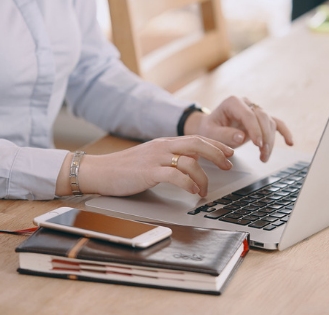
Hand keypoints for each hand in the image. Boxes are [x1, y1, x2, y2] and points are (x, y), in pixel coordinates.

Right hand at [56, 136, 233, 197]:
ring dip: (203, 177)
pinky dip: (188, 184)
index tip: (228, 152)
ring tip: (204, 190)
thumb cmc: (123, 169)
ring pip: (190, 162)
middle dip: (217, 153)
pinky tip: (193, 191)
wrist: (100, 171)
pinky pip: (176, 175)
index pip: (195, 138)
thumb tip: (191, 165)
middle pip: (197, 144)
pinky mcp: (149, 172)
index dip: (215, 144)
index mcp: (163, 142)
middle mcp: (161, 146)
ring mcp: (155, 158)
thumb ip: (169, 159)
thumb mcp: (150, 159)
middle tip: (228, 165)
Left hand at [183, 96, 293, 161]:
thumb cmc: (209, 129)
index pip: (249, 115)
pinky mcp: (260, 119)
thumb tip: (241, 136)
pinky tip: (290, 142)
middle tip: (262, 153)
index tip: (257, 144)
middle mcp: (246, 103)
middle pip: (262, 118)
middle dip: (265, 137)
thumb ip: (224, 134)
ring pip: (269, 123)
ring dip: (270, 141)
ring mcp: (254, 110)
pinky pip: (276, 123)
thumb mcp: (211, 133)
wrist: (210, 128)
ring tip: (264, 157)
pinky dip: (284, 132)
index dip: (255, 129)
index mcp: (232, 103)